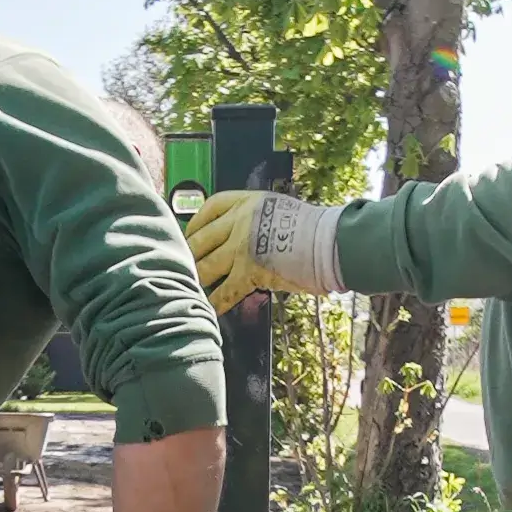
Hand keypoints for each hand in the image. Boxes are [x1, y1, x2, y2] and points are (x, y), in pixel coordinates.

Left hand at [187, 187, 345, 313]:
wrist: (329, 242)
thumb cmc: (311, 229)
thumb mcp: (277, 210)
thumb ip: (254, 220)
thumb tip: (234, 239)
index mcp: (247, 202)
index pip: (209, 208)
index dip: (195, 224)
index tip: (189, 235)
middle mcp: (239, 221)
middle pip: (201, 240)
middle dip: (189, 256)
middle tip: (181, 267)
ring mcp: (241, 247)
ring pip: (206, 266)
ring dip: (197, 280)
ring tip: (189, 289)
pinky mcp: (249, 272)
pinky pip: (224, 291)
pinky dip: (214, 302)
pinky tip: (208, 309)